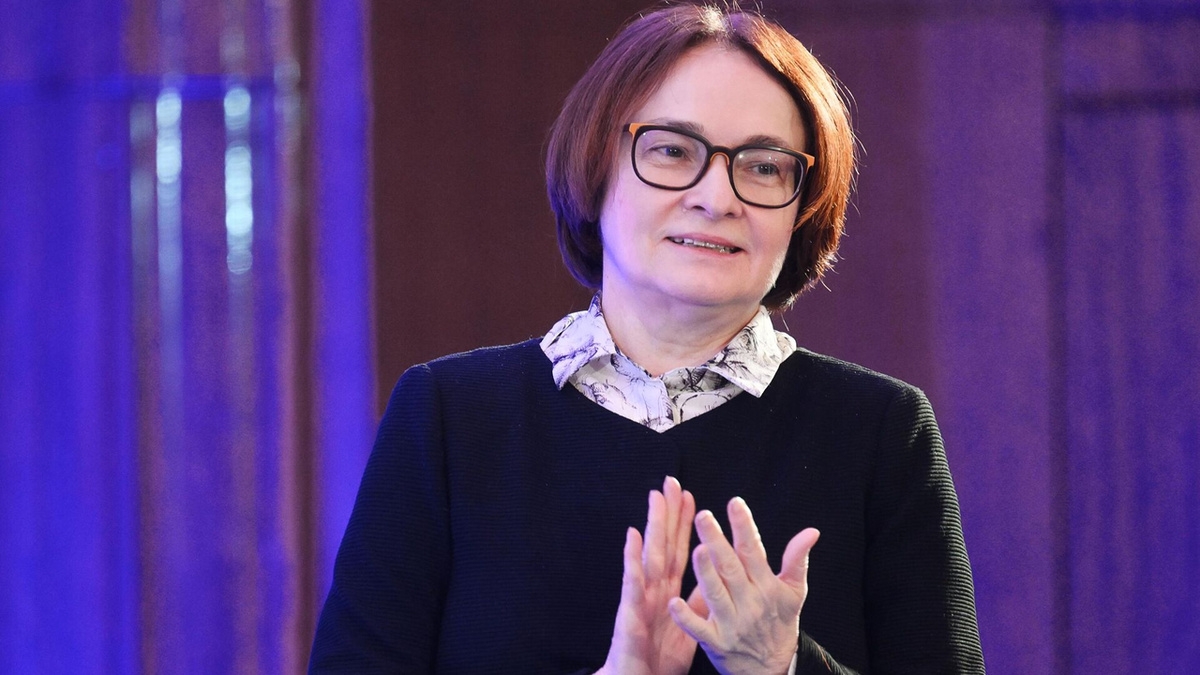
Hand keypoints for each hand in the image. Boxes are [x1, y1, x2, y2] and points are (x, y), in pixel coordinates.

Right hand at [598, 476, 701, 674]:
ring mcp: (641, 596)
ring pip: (649, 555)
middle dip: (668, 513)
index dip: (685, 524)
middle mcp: (654, 587)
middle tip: (672, 482)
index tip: (691, 496)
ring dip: (652, 525)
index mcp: (669, 590)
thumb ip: (700, 598)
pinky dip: (632, 558)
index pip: (679, 549)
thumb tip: (717, 575)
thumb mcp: (690, 625)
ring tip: (655, 499)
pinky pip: (632, 582)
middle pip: (663, 543)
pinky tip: (632, 536)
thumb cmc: (660, 655)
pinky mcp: (630, 611)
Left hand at [667, 497, 819, 674]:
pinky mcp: (716, 643)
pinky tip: (673, 602)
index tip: (734, 503)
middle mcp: (749, 603)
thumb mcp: (794, 592)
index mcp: (766, 587)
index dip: (744, 526)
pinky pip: (699, 630)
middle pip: (731, 568)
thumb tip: (812, 531)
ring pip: (716, 594)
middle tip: (703, 517)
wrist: (774, 670)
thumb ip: (797, 559)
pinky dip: (686, 617)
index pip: (754, 551)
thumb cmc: (780, 624)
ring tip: (697, 549)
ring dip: (705, 573)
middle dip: (718, 541)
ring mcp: (732, 624)